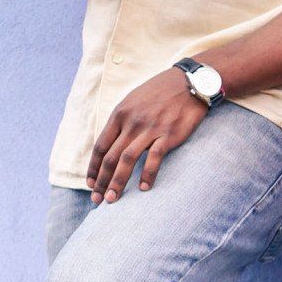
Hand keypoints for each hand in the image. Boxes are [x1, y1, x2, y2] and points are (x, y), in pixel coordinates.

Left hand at [86, 67, 207, 201]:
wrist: (191, 82)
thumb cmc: (162, 91)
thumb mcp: (134, 99)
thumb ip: (122, 120)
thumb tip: (112, 141)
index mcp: (120, 114)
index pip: (101, 147)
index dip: (94, 168)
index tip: (91, 184)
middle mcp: (132, 123)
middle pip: (110, 157)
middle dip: (102, 181)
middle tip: (98, 199)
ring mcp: (150, 129)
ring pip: (127, 160)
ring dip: (118, 182)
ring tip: (113, 199)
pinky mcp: (169, 135)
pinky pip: (154, 159)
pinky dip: (147, 175)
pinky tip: (144, 188)